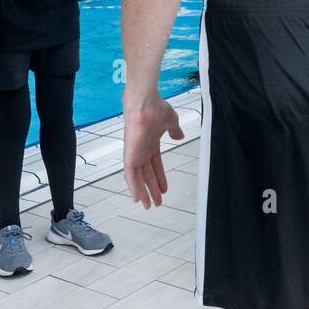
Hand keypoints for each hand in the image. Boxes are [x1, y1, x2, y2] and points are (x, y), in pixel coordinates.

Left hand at [123, 92, 184, 208]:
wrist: (145, 103)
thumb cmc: (156, 108)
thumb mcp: (171, 121)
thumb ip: (174, 130)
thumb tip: (179, 135)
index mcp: (150, 144)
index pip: (155, 165)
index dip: (160, 177)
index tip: (164, 189)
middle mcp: (141, 151)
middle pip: (147, 175)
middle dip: (152, 189)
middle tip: (157, 203)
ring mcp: (135, 154)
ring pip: (138, 178)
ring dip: (144, 192)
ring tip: (149, 205)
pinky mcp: (129, 155)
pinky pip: (130, 175)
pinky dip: (134, 187)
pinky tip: (137, 198)